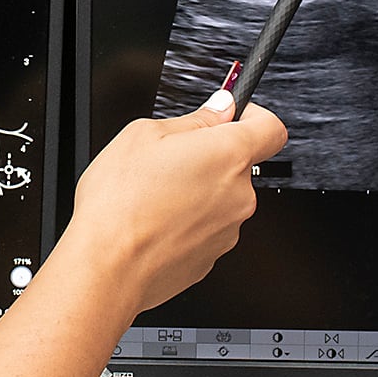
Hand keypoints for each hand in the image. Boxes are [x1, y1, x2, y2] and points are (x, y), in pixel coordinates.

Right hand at [65, 91, 287, 312]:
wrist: (107, 266)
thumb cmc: (119, 203)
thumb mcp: (145, 135)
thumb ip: (194, 120)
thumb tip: (218, 110)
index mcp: (228, 155)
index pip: (271, 128)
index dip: (254, 116)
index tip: (232, 115)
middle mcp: (239, 195)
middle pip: (238, 166)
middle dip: (208, 157)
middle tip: (168, 159)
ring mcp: (228, 230)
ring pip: (220, 198)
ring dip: (196, 191)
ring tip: (153, 195)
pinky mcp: (211, 257)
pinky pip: (205, 228)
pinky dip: (186, 221)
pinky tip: (154, 220)